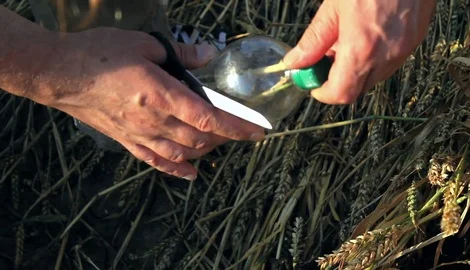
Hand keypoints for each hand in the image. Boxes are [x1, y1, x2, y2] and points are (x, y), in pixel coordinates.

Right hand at [37, 27, 264, 179]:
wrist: (58, 73)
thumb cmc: (98, 55)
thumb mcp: (143, 44)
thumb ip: (181, 54)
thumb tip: (208, 54)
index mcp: (161, 95)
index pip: (209, 119)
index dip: (237, 127)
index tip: (257, 132)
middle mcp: (154, 121)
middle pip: (201, 139)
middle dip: (226, 137)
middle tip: (239, 129)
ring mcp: (140, 135)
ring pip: (183, 154)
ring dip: (206, 151)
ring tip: (219, 143)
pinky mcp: (127, 142)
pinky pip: (156, 162)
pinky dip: (177, 170)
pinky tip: (191, 173)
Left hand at [283, 0, 435, 103]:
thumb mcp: (333, 8)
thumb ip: (313, 41)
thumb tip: (296, 62)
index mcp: (362, 49)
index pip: (341, 93)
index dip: (322, 93)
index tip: (311, 82)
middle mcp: (386, 56)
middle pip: (357, 90)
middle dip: (337, 81)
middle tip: (324, 61)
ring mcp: (403, 50)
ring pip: (373, 78)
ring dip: (355, 70)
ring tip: (345, 43)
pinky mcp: (414, 41)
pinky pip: (388, 63)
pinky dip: (372, 60)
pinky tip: (364, 37)